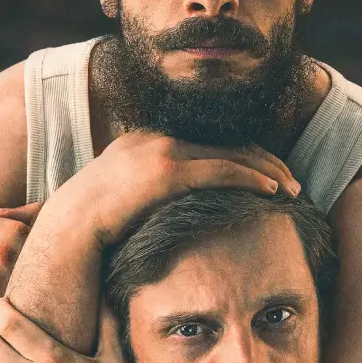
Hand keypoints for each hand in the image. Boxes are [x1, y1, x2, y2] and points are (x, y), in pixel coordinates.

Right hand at [51, 132, 300, 246]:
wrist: (68, 226)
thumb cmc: (94, 223)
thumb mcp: (123, 198)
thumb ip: (148, 193)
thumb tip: (168, 209)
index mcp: (147, 138)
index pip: (209, 141)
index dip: (244, 156)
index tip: (269, 174)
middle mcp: (156, 135)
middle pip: (226, 142)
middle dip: (265, 160)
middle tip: (293, 180)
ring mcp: (161, 149)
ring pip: (231, 153)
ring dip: (268, 170)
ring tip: (293, 188)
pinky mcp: (166, 170)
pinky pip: (222, 170)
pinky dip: (252, 178)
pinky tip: (272, 191)